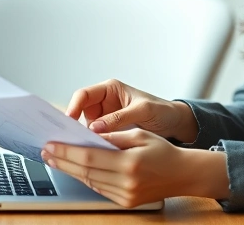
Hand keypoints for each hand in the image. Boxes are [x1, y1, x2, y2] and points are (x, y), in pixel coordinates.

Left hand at [42, 129, 228, 207]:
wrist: (184, 174)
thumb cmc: (163, 150)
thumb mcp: (139, 134)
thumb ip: (113, 136)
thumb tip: (87, 135)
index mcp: (130, 163)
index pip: (89, 158)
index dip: (67, 152)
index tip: (50, 145)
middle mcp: (126, 182)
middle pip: (85, 172)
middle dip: (63, 161)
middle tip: (46, 152)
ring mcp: (126, 195)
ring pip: (90, 182)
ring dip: (71, 171)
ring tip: (56, 159)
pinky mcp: (126, 203)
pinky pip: (100, 189)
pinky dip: (86, 178)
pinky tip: (76, 170)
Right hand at [65, 79, 197, 142]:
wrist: (175, 125)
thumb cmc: (162, 111)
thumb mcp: (143, 111)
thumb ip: (120, 117)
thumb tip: (96, 127)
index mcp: (110, 90)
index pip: (84, 95)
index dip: (74, 106)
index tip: (69, 120)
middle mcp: (104, 104)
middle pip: (80, 112)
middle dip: (74, 124)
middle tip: (68, 138)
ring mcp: (105, 119)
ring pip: (85, 127)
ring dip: (82, 137)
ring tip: (78, 149)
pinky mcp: (109, 133)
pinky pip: (95, 138)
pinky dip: (92, 145)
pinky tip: (91, 154)